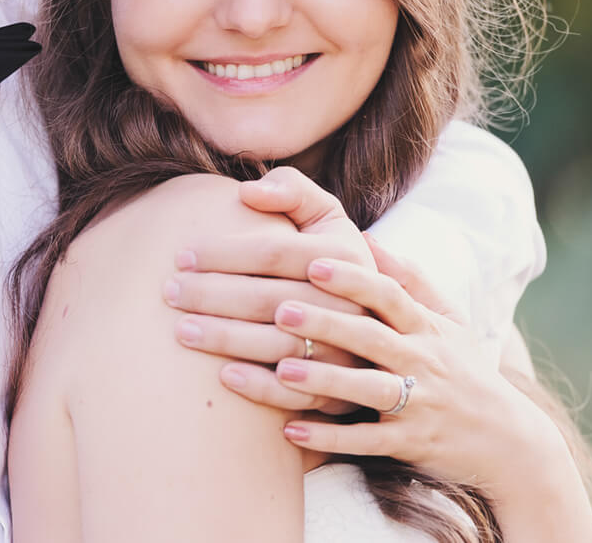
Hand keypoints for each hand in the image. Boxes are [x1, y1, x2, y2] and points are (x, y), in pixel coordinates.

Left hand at [165, 166, 374, 411]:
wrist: (422, 352)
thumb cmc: (350, 271)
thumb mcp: (336, 224)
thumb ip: (297, 194)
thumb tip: (248, 190)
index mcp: (354, 263)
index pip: (278, 254)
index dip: (228, 252)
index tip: (183, 254)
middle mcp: (362, 312)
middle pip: (275, 302)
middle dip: (216, 297)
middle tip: (168, 292)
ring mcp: (361, 359)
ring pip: (286, 350)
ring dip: (231, 343)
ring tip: (183, 332)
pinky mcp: (357, 401)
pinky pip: (310, 401)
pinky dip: (267, 391)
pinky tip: (225, 380)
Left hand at [267, 237, 558, 488]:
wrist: (512, 445)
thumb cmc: (466, 371)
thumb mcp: (449, 322)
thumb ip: (409, 280)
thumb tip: (364, 236)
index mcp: (428, 329)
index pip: (390, 296)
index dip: (353, 280)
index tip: (313, 265)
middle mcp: (425, 363)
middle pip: (373, 338)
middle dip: (328, 324)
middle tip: (281, 311)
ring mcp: (420, 405)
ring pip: (370, 389)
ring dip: (326, 380)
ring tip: (282, 370)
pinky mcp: (413, 444)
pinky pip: (368, 441)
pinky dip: (331, 439)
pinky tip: (290, 430)